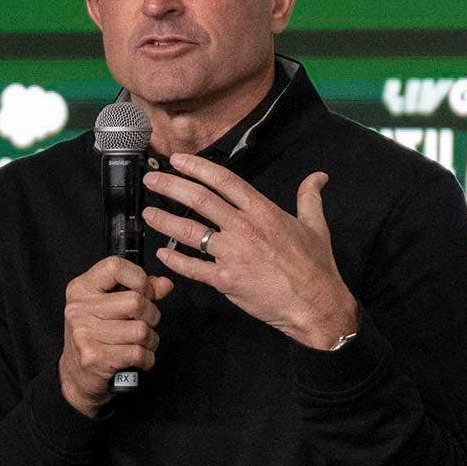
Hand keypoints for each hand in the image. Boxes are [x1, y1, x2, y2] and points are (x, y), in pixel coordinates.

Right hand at [58, 256, 173, 417]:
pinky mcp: (95, 358)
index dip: (139, 278)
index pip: (115, 267)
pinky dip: (147, 358)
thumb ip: (139, 290)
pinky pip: (138, 353)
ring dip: (150, 339)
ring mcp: (85, 333)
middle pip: (135, 302)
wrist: (75, 375)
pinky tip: (140, 358)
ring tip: (142, 342)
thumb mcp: (111, 305)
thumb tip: (165, 284)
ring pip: (141, 330)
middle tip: (146, 322)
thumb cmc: (96, 335)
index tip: (144, 291)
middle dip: (151, 314)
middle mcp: (79, 308)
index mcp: (82, 288)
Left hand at [144, 153, 357, 349]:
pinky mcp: (226, 280)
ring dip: (165, 220)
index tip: (178, 161)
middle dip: (171, 186)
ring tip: (148, 213)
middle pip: (200, 200)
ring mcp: (232, 254)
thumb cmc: (315, 266)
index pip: (224, 181)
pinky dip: (175, 260)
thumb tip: (319, 176)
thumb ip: (309, 197)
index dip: (197, 167)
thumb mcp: (315, 225)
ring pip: (191, 232)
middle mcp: (244, 228)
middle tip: (151, 179)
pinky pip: (194, 268)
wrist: (315, 305)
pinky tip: (162, 253)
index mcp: (263, 211)